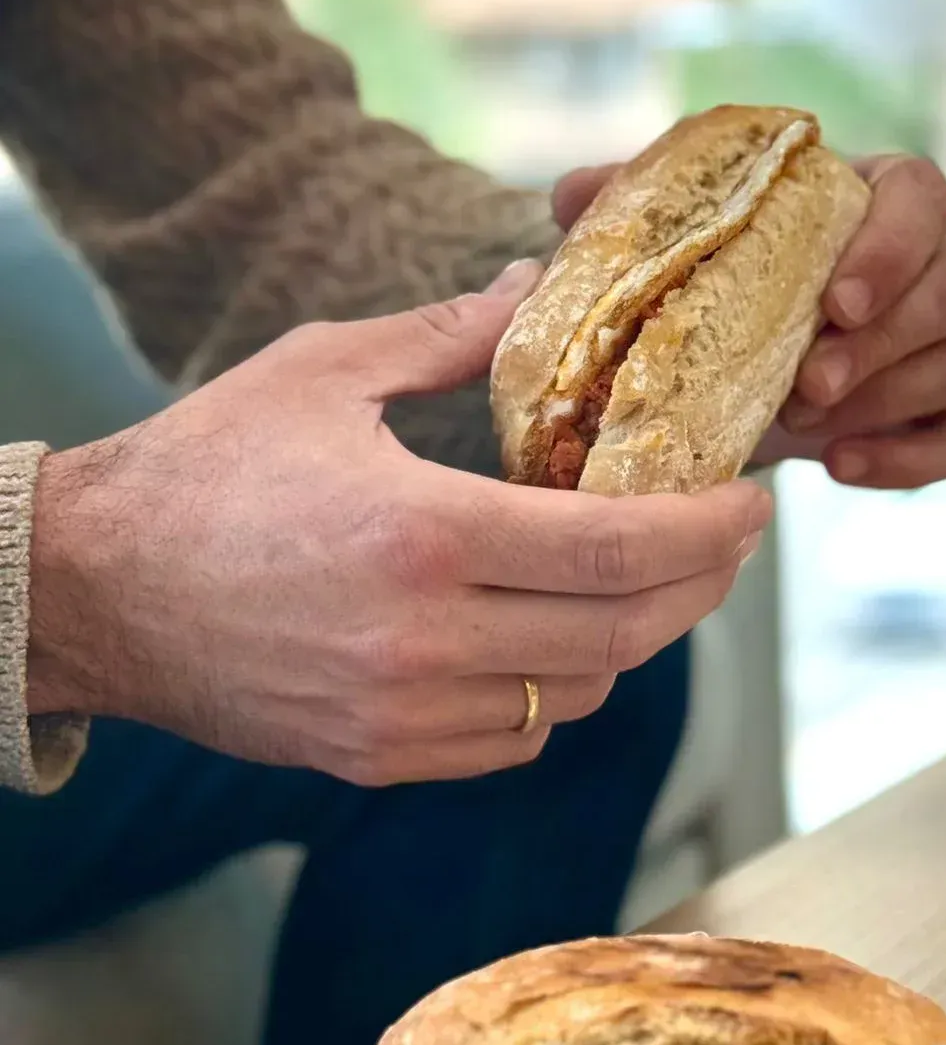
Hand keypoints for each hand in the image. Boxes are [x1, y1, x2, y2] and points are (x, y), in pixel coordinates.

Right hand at [27, 263, 768, 784]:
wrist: (92, 591)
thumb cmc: (203, 469)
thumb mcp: (326, 371)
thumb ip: (451, 336)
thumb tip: (539, 286)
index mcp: (425, 537)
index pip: (617, 550)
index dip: (707, 533)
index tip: (753, 505)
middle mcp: (424, 643)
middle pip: (622, 636)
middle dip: (696, 589)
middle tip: (723, 546)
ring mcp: (402, 715)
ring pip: (577, 697)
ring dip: (629, 642)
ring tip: (640, 582)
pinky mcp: (377, 758)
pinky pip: (515, 741)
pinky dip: (557, 694)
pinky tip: (554, 639)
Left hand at [554, 151, 945, 489]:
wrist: (717, 360)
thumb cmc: (703, 276)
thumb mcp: (663, 238)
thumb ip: (627, 205)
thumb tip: (571, 196)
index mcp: (870, 198)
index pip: (924, 193)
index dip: (896, 244)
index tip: (836, 299)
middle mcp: (924, 265)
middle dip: (888, 340)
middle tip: (807, 384)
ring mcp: (938, 345)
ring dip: (889, 398)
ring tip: (803, 424)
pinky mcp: (934, 416)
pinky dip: (911, 460)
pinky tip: (841, 467)